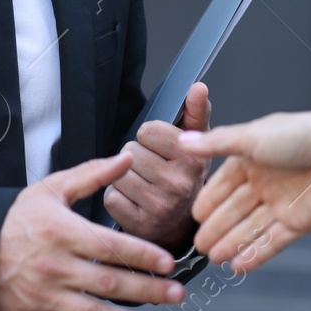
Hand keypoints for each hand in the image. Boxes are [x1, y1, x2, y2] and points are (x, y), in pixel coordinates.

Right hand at [0, 152, 184, 310]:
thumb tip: (126, 157)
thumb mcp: (51, 188)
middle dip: (148, 290)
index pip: (110, 246)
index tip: (168, 262)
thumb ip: (92, 174)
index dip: (142, 255)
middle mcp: (56, 266)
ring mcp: (46, 295)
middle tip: (177, 294)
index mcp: (62, 232)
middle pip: (109, 282)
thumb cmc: (15, 217)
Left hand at [106, 83, 210, 251]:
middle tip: (152, 169)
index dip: (149, 137)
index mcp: (192, 159)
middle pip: (130, 152)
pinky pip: (111, 197)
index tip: (160, 148)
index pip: (148, 131)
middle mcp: (179, 184)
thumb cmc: (183, 174)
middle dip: (136, 157)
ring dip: (124, 176)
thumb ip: (196, 111)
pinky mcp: (139, 223)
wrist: (180, 220)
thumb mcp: (195, 141)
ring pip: (118, 174)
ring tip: (144, 184)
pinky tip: (135, 201)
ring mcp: (160, 206)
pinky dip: (117, 197)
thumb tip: (199, 87)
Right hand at [178, 111, 310, 271]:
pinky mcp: (298, 223)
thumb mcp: (251, 137)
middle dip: (216, 227)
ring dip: (232, 243)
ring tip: (213, 258)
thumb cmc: (300, 137)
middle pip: (235, 210)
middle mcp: (266, 182)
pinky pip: (272, 242)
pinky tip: (238, 266)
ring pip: (250, 229)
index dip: (209, 200)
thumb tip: (184, 140)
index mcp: (254, 159)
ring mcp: (282, 204)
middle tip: (198, 245)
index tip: (194, 216)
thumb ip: (216, 144)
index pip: (224, 184)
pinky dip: (256, 254)